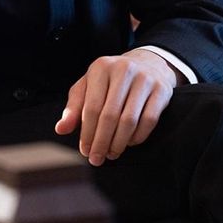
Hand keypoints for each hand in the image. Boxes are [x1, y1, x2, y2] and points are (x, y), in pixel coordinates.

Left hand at [55, 49, 177, 165]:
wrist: (147, 63)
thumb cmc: (111, 79)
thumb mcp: (89, 86)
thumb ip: (74, 107)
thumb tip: (61, 129)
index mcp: (101, 67)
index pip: (91, 107)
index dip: (87, 133)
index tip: (85, 151)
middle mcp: (123, 70)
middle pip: (109, 115)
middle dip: (101, 142)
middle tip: (97, 159)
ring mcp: (145, 79)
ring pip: (129, 120)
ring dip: (118, 143)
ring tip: (111, 154)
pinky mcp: (161, 90)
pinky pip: (149, 120)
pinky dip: (137, 137)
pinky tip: (129, 143)